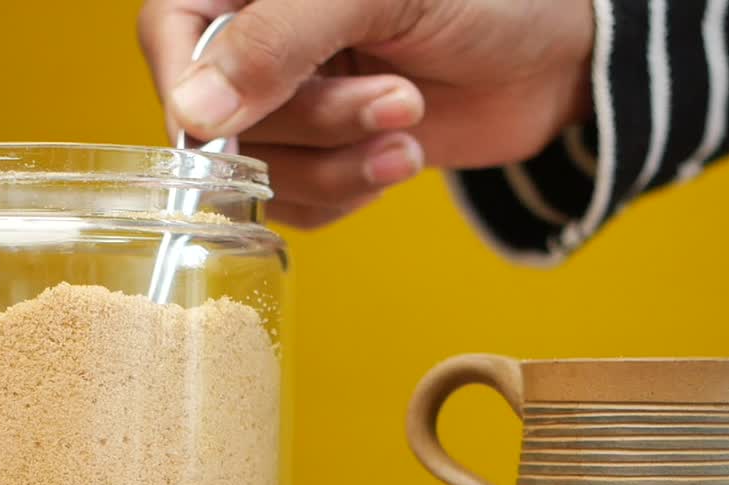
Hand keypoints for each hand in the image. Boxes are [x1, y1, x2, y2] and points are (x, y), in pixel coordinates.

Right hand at [138, 0, 593, 227]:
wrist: (558, 56)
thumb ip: (278, 41)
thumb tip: (192, 114)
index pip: (169, 34)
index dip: (194, 88)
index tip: (235, 124)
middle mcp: (260, 44)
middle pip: (220, 118)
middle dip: (314, 122)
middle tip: (397, 96)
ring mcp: (293, 104)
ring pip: (260, 171)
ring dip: (339, 163)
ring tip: (410, 121)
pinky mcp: (328, 157)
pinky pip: (299, 205)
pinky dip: (349, 193)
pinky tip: (400, 158)